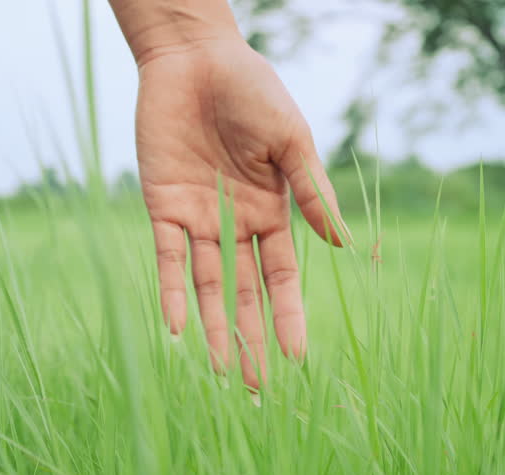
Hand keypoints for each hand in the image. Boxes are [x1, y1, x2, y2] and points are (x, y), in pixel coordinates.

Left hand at [136, 38, 345, 389]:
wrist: (195, 58)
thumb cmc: (252, 91)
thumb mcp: (291, 140)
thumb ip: (310, 191)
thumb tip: (342, 245)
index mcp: (272, 209)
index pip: (282, 275)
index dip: (290, 314)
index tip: (298, 356)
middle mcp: (235, 222)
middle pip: (244, 292)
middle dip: (252, 337)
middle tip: (257, 386)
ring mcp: (198, 217)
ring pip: (206, 284)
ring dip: (212, 327)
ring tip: (221, 371)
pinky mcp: (162, 205)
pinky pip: (167, 258)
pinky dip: (171, 291)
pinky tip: (176, 328)